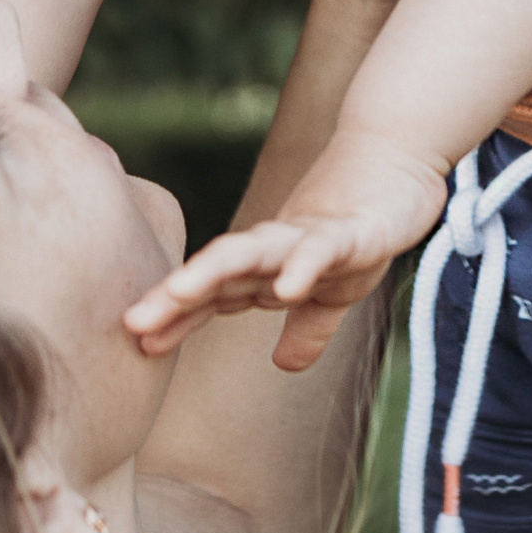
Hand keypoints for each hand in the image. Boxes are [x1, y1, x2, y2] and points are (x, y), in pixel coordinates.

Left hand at [123, 125, 448, 369]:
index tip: (138, 345)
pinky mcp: (349, 233)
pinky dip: (302, 267)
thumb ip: (306, 328)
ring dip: (211, 272)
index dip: (176, 319)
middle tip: (132, 322)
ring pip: (251, 253)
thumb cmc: (358, 232)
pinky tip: (286, 289)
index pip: (211, 297)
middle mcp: (275, 249)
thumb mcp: (333, 295)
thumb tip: (284, 364)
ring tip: (177, 293)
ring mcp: (307, 237)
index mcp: (266, 269)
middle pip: (215, 273)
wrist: (399, 168)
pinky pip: (320, 250)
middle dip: (172, 297)